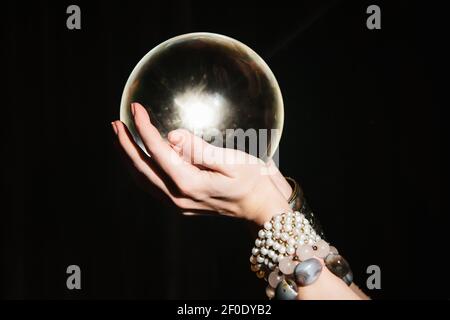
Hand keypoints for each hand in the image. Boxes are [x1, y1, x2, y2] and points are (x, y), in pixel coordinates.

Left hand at [111, 103, 291, 224]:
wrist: (258, 207)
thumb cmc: (250, 181)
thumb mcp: (231, 160)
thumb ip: (199, 149)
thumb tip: (172, 137)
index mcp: (190, 184)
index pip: (158, 152)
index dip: (144, 128)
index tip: (135, 108)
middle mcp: (178, 197)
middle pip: (141, 168)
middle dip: (125, 144)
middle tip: (115, 123)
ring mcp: (177, 204)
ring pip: (143, 179)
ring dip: (128, 157)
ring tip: (120, 137)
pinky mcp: (180, 204)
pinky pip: (152, 185)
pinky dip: (140, 168)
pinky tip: (138, 156)